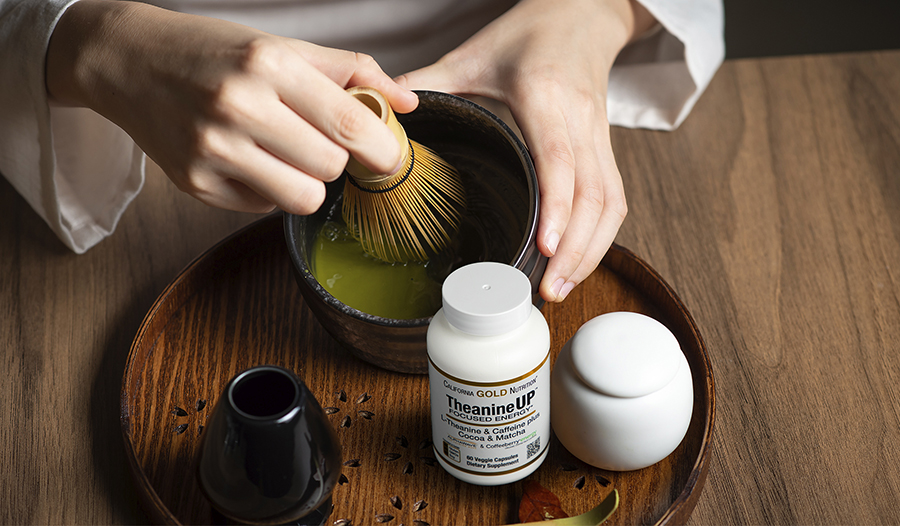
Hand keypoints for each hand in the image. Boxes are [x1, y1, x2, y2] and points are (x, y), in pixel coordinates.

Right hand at [46, 0, 417, 214]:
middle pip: (331, 167)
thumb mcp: (282, 46)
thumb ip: (351, 71)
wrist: (129, 62)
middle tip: (318, 141)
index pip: (347, 122)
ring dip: (307, 182)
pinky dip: (268, 189)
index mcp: (268, 65)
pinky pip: (265, 207)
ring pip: (303, 198)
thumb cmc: (212, 52)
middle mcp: (238, 107)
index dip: (381, 148)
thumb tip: (406, 103)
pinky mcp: (195, 184)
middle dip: (336, 159)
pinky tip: (249, 160)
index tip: (389, 156)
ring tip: (287, 155)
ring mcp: (212, 150)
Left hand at [396, 0, 654, 301]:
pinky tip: (578, 262)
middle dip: (576, 249)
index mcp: (544, 95)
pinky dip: (600, 237)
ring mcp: (599, 135)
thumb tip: (384, 118)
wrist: (582, 14)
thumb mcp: (470, 53)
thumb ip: (427, 84)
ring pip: (611, 203)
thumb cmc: (527, 34)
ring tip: (561, 288)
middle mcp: (579, 119)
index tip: (544, 248)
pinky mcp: (608, 148)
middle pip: (594, 194)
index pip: (558, 158)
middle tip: (548, 291)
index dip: (556, 206)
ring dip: (592, 251)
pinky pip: (614, 199)